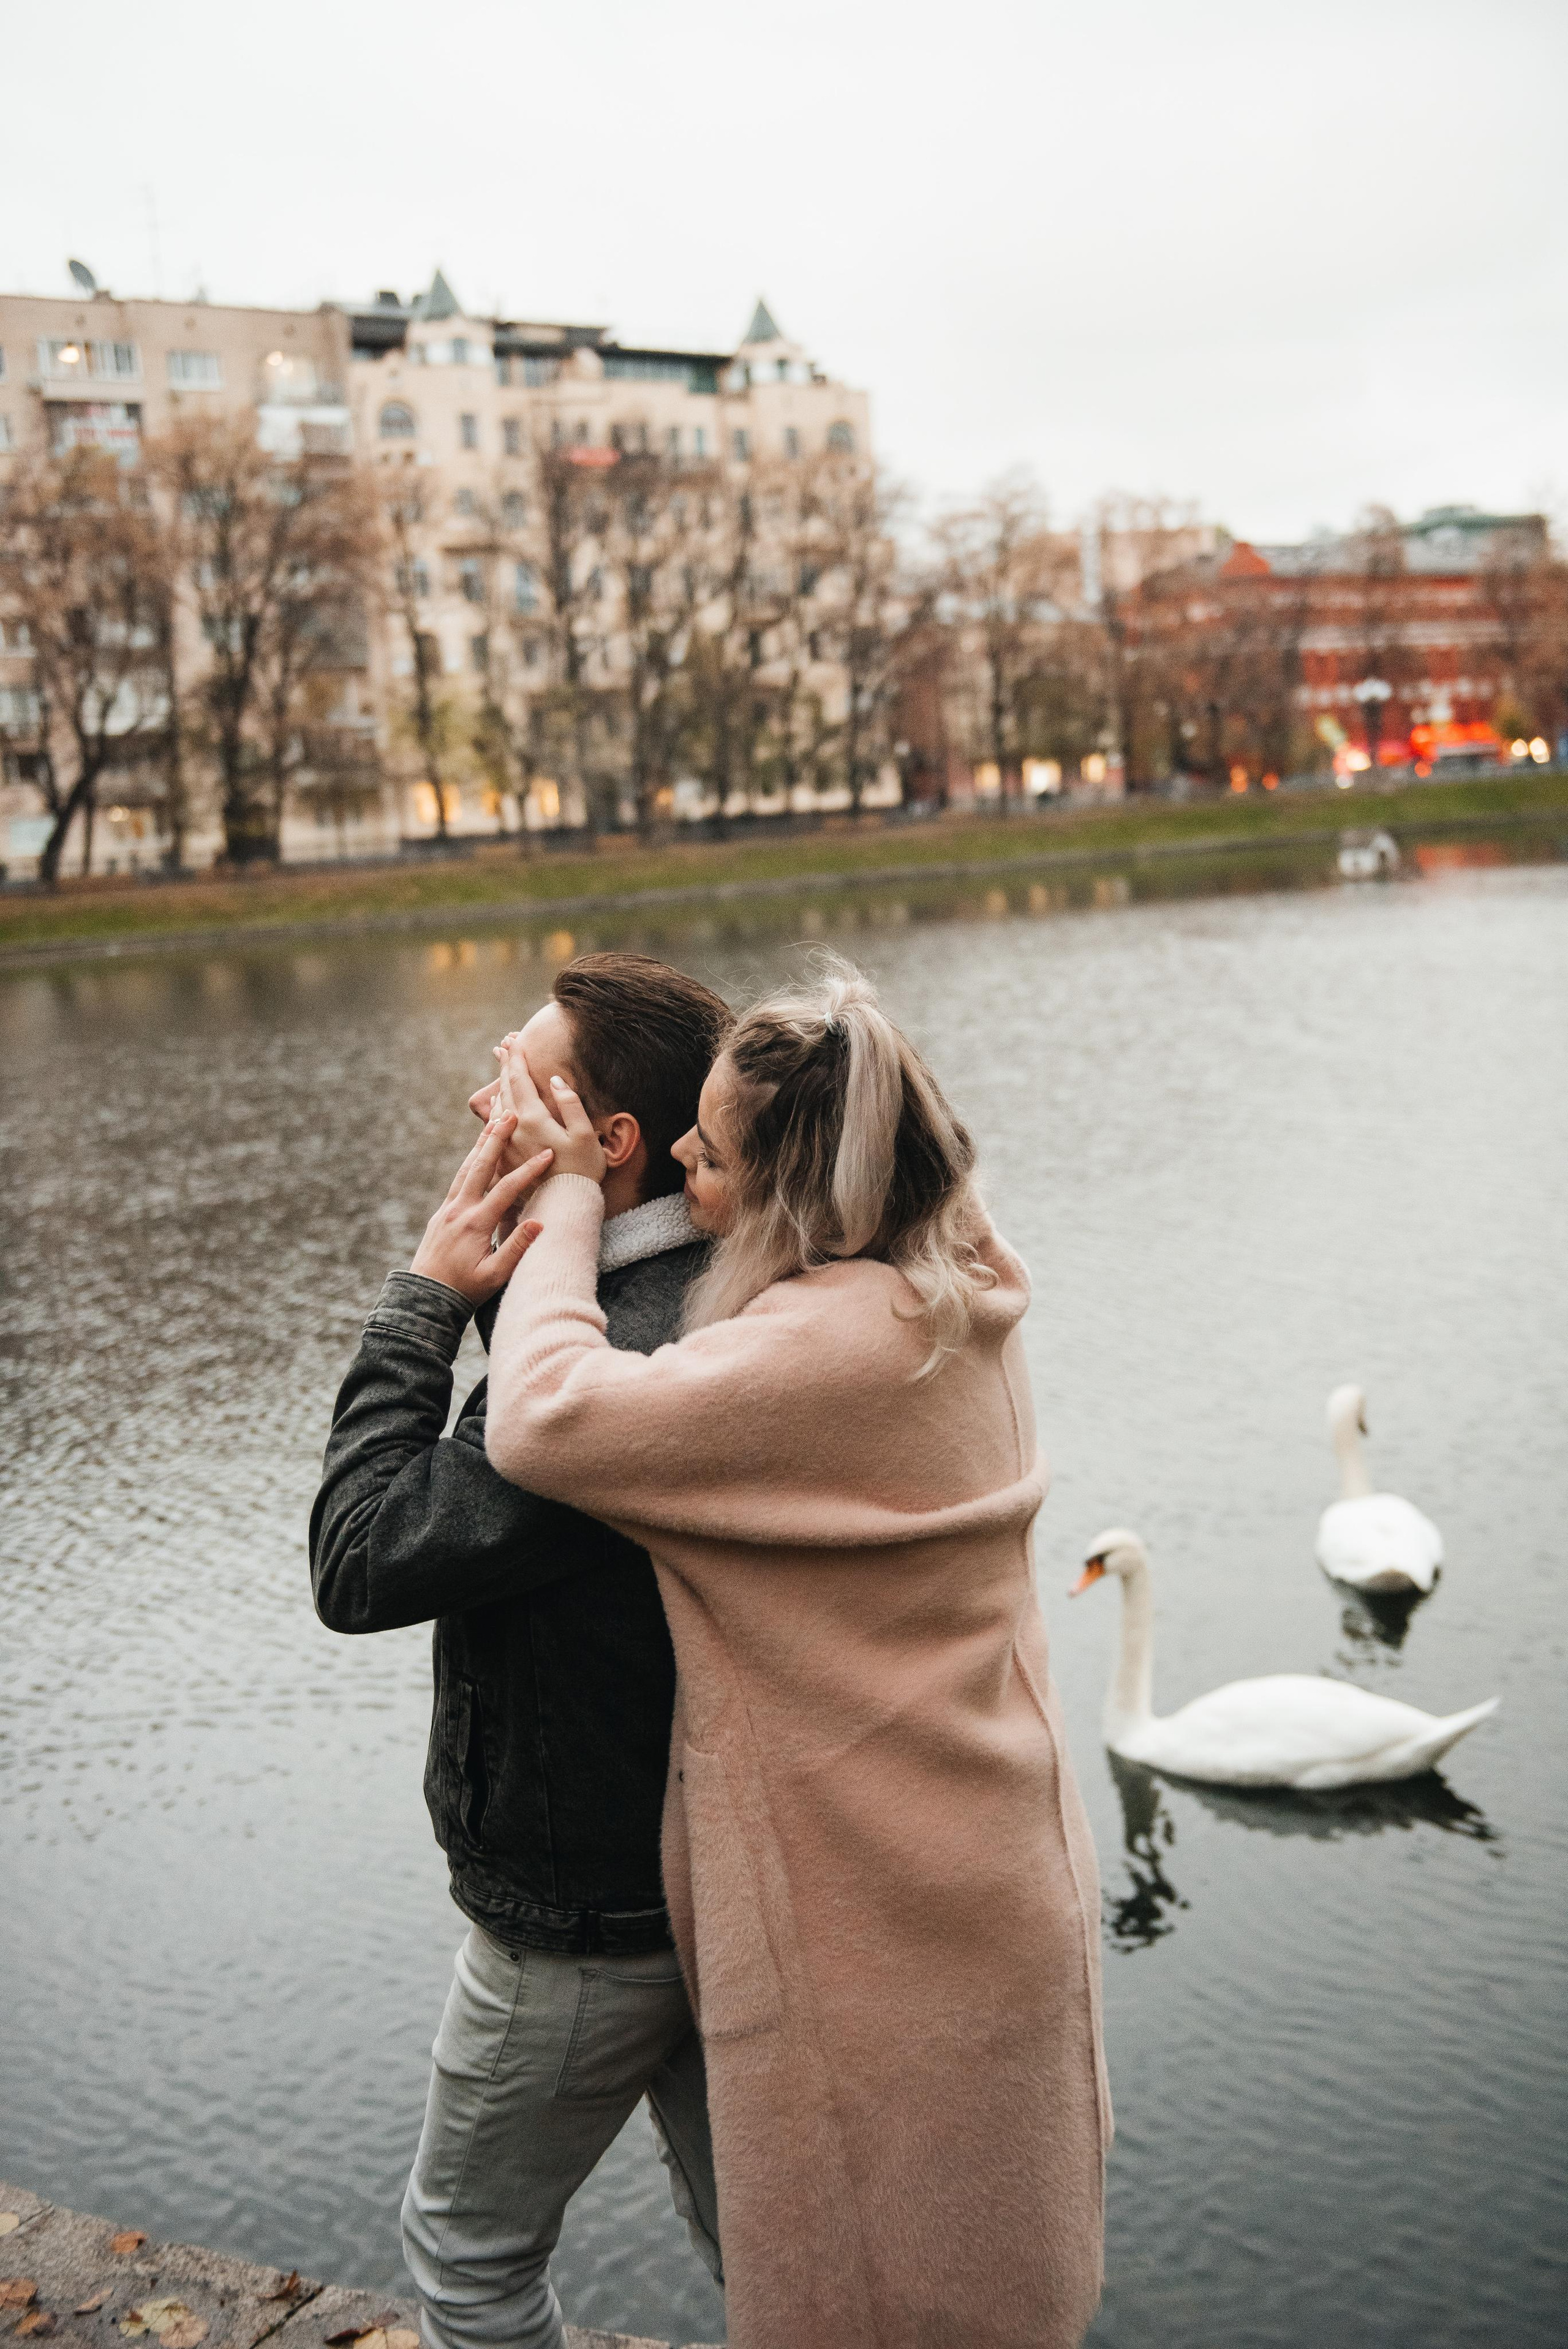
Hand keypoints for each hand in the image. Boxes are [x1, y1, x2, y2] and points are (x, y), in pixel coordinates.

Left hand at [409, 1113, 552, 1304]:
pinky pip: (458, 1180)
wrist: (426, 1297)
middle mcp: (459, 1210)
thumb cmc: (465, 1290)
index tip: (547, 1153)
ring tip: (493, 1121)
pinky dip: (470, 1161)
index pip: (506, 1189)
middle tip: (509, 1113)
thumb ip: (517, 1249)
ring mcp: (448, 1209)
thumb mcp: (494, 1276)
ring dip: (480, 1144)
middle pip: (479, 1166)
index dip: (528, 1170)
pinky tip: (477, 1152)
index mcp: (475, 1224)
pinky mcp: (442, 1213)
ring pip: (466, 1168)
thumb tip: (540, 1223)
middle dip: (496, 1139)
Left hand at [493, 1035, 606, 1183]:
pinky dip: (496, 1111)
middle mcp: (513, 1130)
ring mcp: (506, 1146)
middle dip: (505, 1066)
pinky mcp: (504, 1160)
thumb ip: (571, 1104)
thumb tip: (556, 1079)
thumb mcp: (584, 1135)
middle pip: (505, 1090)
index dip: (516, 1058)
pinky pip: (495, 1129)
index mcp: (532, 1120)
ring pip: (497, 1108)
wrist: (563, 1207)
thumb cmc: (581, 1171)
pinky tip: (498, 1106)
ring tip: (501, 1070)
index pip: (520, 1080)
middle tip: (503, 1046)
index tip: (513, 1039)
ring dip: (500, 1086)